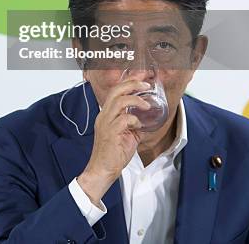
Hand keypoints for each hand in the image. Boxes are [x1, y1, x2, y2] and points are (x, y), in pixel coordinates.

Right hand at [77, 79, 150, 205]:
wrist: (102, 171)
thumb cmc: (112, 155)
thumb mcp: (126, 136)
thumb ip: (133, 126)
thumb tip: (146, 121)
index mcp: (106, 114)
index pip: (116, 91)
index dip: (128, 82)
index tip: (141, 77)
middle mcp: (104, 115)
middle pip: (116, 91)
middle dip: (132, 83)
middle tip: (146, 84)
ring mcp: (105, 123)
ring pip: (118, 101)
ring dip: (135, 100)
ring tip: (146, 104)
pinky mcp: (110, 133)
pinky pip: (123, 120)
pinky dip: (134, 120)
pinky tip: (138, 126)